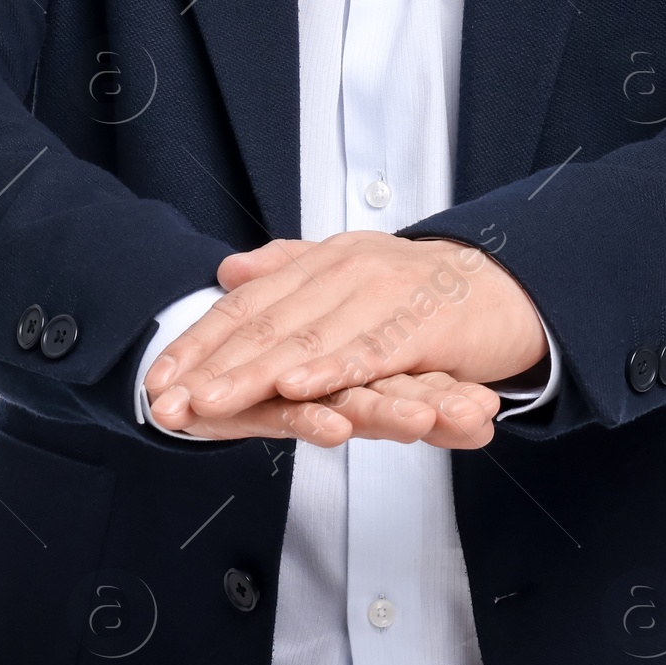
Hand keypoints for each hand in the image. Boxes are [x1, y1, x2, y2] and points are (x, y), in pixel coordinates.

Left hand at [144, 232, 546, 432]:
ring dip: (256, 373)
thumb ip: (289, 271)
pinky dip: (334, 370)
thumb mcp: (348, 273)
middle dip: (212, 366)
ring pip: (311, 339)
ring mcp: (385, 295)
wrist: (508, 286)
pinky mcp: (424, 324)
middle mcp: (347, 271)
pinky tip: (299, 389)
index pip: (249, 304)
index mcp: (324, 261)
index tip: (157, 380)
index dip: (200, 342)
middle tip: (168, 403)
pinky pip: (373, 352)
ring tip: (212, 402)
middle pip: (268, 323)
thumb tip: (228, 272)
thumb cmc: (422, 291)